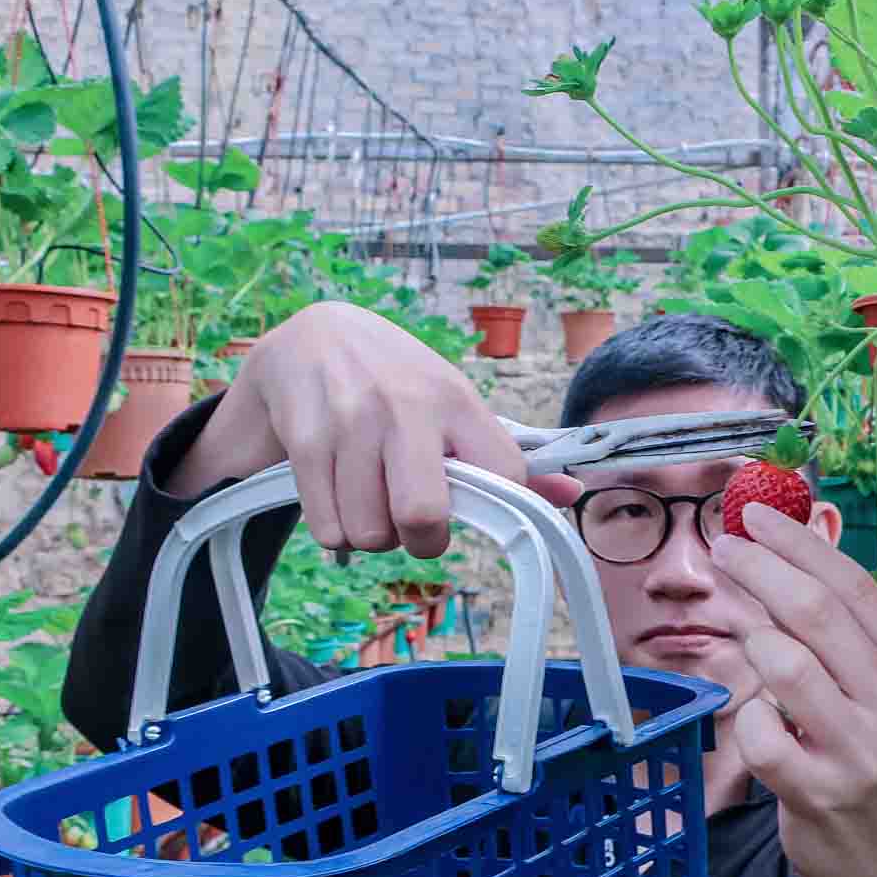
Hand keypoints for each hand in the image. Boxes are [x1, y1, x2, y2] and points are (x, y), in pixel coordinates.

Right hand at [170, 301, 579, 553]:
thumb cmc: (396, 380)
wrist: (312, 337)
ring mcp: (351, 422)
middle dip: (422, 540)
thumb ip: (505, 455)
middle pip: (424, 516)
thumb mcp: (452, 403)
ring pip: (371, 533)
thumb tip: (571, 494)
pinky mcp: (305, 439)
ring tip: (371, 499)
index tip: (471, 503)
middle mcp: (405, 406)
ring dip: (373, 534)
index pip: (505, 476)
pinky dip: (335, 529)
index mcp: (455, 399)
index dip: (496, 509)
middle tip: (413, 522)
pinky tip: (339, 495)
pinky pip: (329, 528)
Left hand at [710, 502, 876, 876]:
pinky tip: (764, 724)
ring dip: (753, 643)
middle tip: (726, 552)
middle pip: (814, 613)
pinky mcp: (819, 793)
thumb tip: (790, 553)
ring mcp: (861, 753)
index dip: (798, 544)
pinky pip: (759, 732)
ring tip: (752, 645)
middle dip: (759, 570)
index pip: (854, 587)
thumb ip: (851, 635)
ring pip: (783, 665)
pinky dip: (749, 718)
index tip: (756, 517)